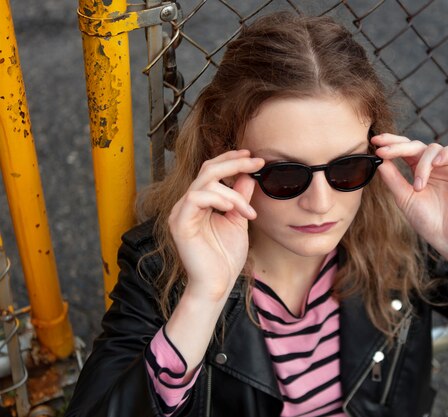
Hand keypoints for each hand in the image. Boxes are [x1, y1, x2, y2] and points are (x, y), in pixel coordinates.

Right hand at [167, 149, 263, 300]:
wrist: (217, 284)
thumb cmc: (226, 257)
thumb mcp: (239, 220)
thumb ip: (241, 198)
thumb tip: (249, 175)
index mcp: (200, 202)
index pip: (212, 170)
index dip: (232, 159)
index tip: (254, 156)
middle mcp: (188, 203)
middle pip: (208, 169)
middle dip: (234, 163)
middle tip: (257, 161)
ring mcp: (181, 212)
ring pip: (206, 182)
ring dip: (233, 194)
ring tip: (247, 212)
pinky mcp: (180, 222)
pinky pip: (196, 197)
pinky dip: (217, 199)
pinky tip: (232, 209)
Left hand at [372, 134, 447, 255]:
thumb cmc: (428, 222)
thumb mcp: (405, 199)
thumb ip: (393, 179)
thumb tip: (379, 159)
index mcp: (420, 171)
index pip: (405, 150)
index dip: (391, 144)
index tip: (374, 143)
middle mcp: (436, 166)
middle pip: (417, 145)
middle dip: (398, 146)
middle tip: (383, 151)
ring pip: (434, 148)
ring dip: (422, 164)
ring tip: (418, 186)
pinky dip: (447, 152)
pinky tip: (437, 164)